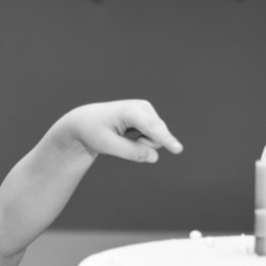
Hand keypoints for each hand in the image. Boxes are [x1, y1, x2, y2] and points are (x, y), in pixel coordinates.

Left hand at [69, 100, 183, 163]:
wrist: (86, 121)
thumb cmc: (94, 131)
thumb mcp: (107, 145)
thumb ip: (131, 152)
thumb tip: (155, 158)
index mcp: (131, 111)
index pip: (152, 129)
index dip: (165, 140)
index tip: (178, 150)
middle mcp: (144, 107)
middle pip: (157, 137)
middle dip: (143, 146)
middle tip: (122, 140)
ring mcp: (148, 111)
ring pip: (158, 137)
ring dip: (142, 144)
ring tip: (123, 136)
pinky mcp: (149, 117)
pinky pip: (155, 136)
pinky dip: (142, 141)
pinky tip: (128, 133)